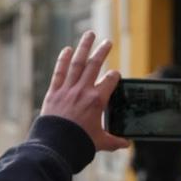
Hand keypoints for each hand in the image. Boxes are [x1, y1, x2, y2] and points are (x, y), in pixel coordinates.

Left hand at [40, 31, 131, 151]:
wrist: (55, 145)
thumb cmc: (79, 143)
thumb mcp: (100, 142)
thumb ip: (114, 141)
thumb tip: (126, 144)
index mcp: (97, 101)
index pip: (110, 80)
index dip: (114, 76)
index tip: (115, 74)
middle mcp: (83, 91)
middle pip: (95, 65)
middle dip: (102, 51)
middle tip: (108, 42)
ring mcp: (67, 89)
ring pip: (77, 63)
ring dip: (84, 47)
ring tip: (89, 35)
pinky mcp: (53, 92)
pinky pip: (59, 72)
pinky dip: (62, 59)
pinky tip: (67, 49)